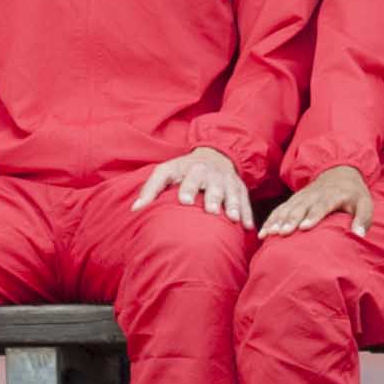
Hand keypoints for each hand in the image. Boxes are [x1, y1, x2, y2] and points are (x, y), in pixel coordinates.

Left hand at [135, 147, 252, 224]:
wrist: (214, 156)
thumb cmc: (184, 169)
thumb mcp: (166, 172)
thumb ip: (150, 189)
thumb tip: (135, 209)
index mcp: (193, 169)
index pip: (190, 177)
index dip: (187, 188)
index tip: (184, 201)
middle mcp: (213, 173)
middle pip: (214, 185)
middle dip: (214, 197)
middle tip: (212, 211)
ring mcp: (229, 180)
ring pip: (233, 192)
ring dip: (234, 205)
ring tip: (234, 219)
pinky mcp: (240, 188)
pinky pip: (246, 200)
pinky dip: (248, 213)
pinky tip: (248, 227)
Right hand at [261, 165, 374, 238]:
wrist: (339, 172)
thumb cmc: (353, 194)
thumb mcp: (365, 203)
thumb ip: (363, 219)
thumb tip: (359, 235)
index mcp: (333, 195)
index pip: (322, 205)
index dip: (313, 216)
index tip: (304, 227)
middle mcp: (315, 195)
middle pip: (301, 207)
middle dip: (290, 219)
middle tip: (282, 233)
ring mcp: (303, 196)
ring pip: (287, 208)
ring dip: (277, 220)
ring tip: (268, 234)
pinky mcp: (294, 199)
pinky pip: (280, 209)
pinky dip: (271, 219)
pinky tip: (262, 232)